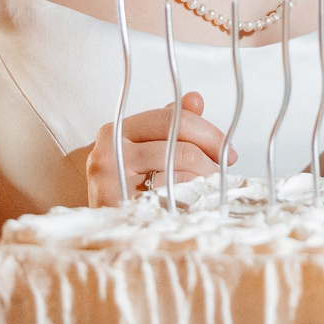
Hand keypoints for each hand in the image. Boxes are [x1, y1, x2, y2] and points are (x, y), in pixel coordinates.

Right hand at [84, 91, 234, 205]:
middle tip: (224, 169)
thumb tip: (196, 99)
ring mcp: (109, 184)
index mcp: (115, 131)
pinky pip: (169, 200)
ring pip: (178, 175)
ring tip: (208, 188)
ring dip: (203, 181)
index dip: (206, 132)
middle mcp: (107, 154)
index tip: (226, 149)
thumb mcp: (145, 148)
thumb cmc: (128, 182)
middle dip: (210, 157)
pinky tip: (192, 203)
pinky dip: (188, 200)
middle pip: (178, 147)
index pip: (171, 119)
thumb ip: (170, 123)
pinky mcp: (118, 210)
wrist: (97, 224)